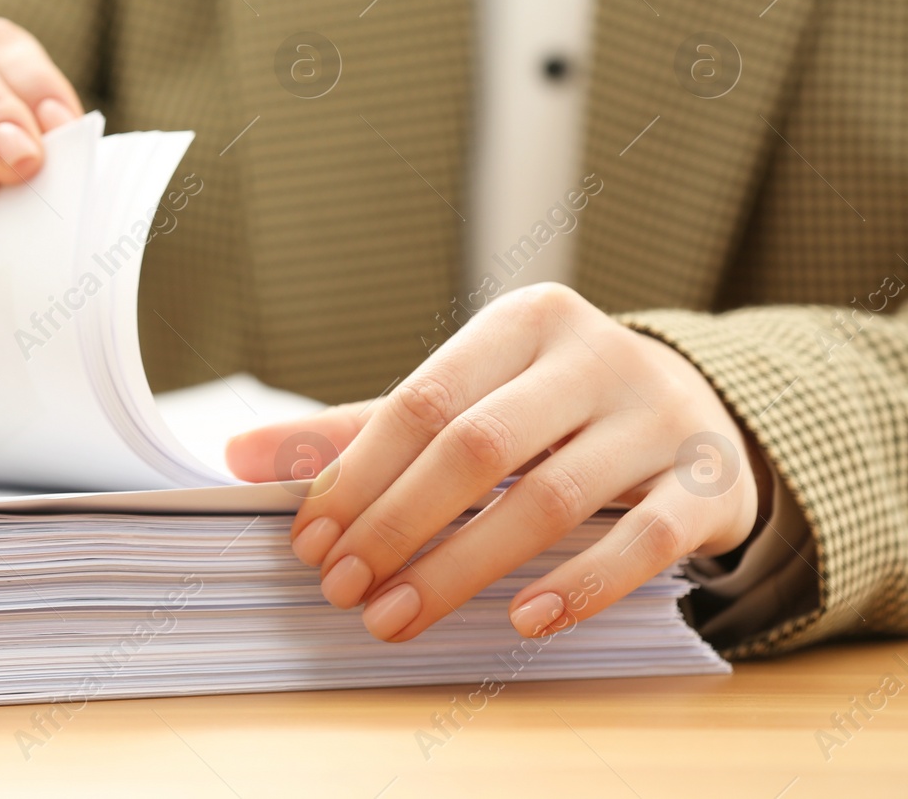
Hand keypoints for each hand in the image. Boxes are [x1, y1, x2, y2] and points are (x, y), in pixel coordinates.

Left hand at [226, 283, 759, 641]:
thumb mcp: (469, 397)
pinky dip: (579, 583)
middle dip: (397, 525)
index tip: (309, 541)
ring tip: (398, 617)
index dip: (356, 474)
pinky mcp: (707, 482)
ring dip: (463, 568)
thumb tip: (237, 456)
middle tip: (343, 589)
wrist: (699, 409)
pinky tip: (522, 621)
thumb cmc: (552, 407)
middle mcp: (594, 357)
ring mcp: (658, 417)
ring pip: (550, 499)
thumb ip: (360, 429)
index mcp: (524, 322)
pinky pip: (642, 540)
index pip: (422, 400)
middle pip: (477, 448)